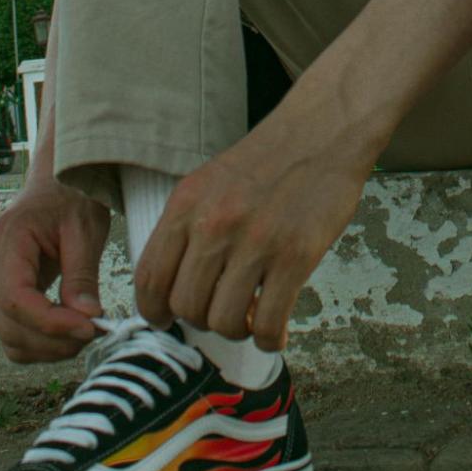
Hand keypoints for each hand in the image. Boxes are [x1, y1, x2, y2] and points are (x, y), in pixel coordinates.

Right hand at [0, 178, 110, 363]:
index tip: (88, 328)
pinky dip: (41, 342)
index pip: (15, 298)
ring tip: (86, 331)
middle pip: (10, 325)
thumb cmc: (69, 196)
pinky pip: (14, 332)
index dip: (50, 323)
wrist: (56, 184)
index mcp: (7, 242)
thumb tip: (87, 316)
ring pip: (10, 337)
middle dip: (54, 340)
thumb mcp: (85, 227)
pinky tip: (70, 330)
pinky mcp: (2, 294)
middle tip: (96, 332)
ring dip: (49, 347)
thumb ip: (82, 273)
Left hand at [133, 101, 378, 353]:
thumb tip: (175, 285)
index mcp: (186, 205)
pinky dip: (267, 339)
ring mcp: (255, 242)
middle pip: (185, 305)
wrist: (322, 132)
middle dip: (201, 320)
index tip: (166, 320)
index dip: (153, 311)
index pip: (149, 277)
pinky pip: (267, 321)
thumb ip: (189, 228)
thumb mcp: (209, 183)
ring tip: (250, 318)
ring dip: (235, 331)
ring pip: (224, 320)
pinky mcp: (295, 256)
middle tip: (221, 312)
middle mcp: (214, 225)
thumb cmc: (268, 160)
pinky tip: (273, 331)